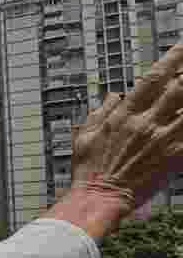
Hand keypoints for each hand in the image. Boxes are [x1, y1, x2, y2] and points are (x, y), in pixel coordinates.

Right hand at [71, 42, 182, 210]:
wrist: (98, 198)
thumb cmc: (89, 171)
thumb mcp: (85, 135)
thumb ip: (101, 112)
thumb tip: (113, 95)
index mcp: (124, 114)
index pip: (153, 78)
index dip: (172, 58)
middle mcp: (146, 122)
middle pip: (179, 87)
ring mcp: (162, 139)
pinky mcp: (174, 157)